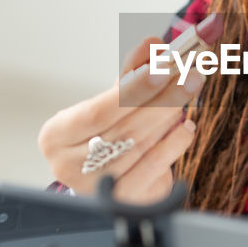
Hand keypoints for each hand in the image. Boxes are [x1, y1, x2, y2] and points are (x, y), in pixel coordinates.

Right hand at [38, 36, 202, 203]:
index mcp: (56, 136)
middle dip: (162, 99)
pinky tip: (187, 127)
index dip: (133, 89)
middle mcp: (67, 166)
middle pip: (124, 128)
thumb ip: (131, 72)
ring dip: (170, 117)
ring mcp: (94, 188)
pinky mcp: (122, 202)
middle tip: (191, 75)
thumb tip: (153, 44)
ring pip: (140, 147)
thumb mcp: (111, 101)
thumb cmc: (104, 134)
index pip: (98, 110)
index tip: (163, 67)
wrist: (105, 179)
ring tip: (189, 92)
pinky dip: (174, 145)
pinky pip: (154, 169)